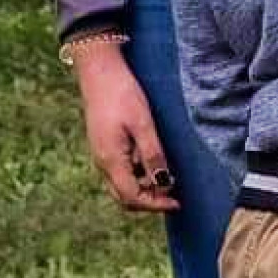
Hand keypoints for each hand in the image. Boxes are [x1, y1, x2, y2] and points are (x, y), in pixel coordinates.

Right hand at [71, 41, 178, 213]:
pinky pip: (120, 171)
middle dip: (149, 202)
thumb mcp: (143, 124)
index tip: (177, 203)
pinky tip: (154, 164)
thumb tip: (163, 183)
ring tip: (169, 180)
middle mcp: (102, 163)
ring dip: (144, 189)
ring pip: (121, 185)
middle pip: (124, 197)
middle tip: (175, 196)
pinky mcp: (105, 146)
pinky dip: (137, 176)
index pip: (132, 197)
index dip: (155, 204)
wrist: (100, 73)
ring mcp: (102, 155)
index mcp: (110, 160)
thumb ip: (153, 154)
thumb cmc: (122, 94)